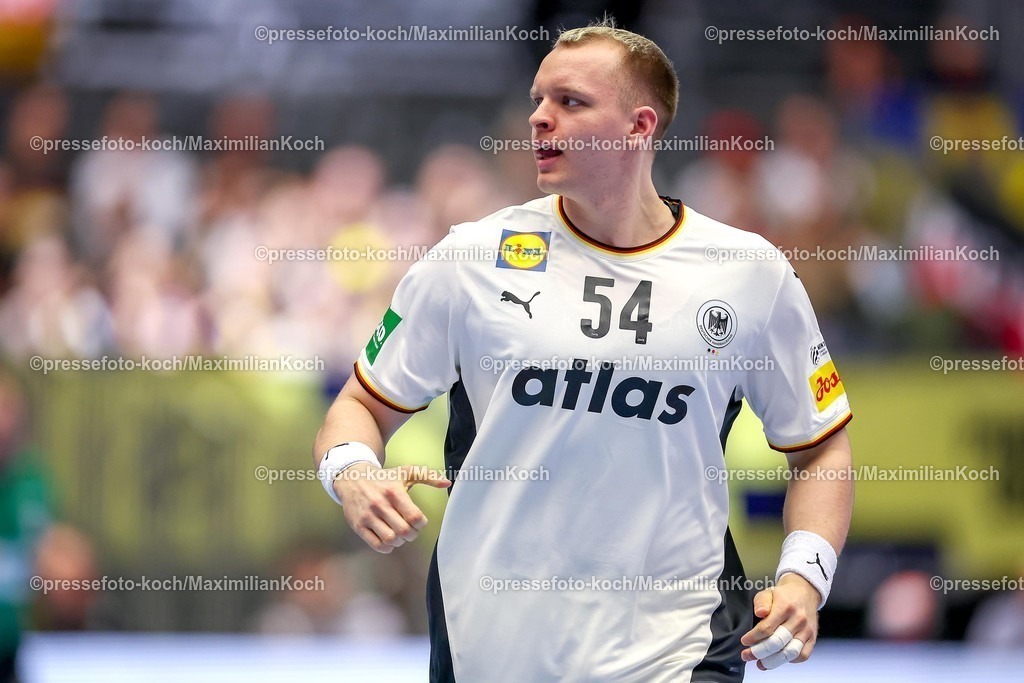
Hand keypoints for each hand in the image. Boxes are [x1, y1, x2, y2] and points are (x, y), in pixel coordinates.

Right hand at [334, 463, 450, 552]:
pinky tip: (388, 538)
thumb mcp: (406, 472)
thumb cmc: (384, 478)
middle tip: (411, 530)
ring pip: (391, 540)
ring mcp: (368, 516)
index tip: (419, 521)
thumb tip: (447, 482)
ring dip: (400, 541)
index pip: (415, 517)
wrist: (352, 479)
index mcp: (394, 492)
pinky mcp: (358, 526)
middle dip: (412, 534)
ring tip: (399, 534)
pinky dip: (387, 547)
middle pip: (404, 531)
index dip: (421, 523)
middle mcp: (380, 504)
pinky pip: (376, 545)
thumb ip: (428, 476)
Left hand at [740, 573, 819, 669]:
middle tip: (747, 655)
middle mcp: (798, 619)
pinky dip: (790, 660)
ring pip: (790, 652)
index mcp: (785, 606)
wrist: (804, 592)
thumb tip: (759, 613)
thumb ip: (761, 602)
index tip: (744, 641)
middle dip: (759, 652)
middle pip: (777, 643)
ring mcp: (807, 630)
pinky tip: (778, 659)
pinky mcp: (812, 638)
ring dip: (773, 661)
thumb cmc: (783, 595)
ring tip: (761, 664)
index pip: (767, 627)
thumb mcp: (768, 592)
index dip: (753, 637)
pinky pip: (803, 655)